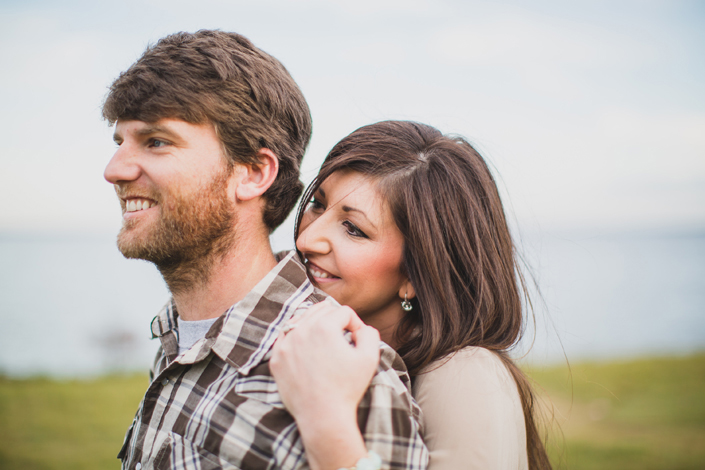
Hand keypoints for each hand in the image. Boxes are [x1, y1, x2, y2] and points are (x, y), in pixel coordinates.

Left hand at [271, 299, 380, 426]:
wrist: (323, 416)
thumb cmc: (347, 388)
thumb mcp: (370, 358)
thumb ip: (369, 333)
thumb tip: (361, 328)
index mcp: (324, 327)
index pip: (344, 312)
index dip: (355, 323)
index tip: (358, 339)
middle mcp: (301, 330)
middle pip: (321, 310)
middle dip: (335, 319)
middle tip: (343, 336)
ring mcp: (285, 344)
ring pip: (301, 320)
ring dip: (315, 324)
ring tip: (326, 338)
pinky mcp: (276, 358)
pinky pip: (285, 337)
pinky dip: (296, 336)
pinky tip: (306, 346)